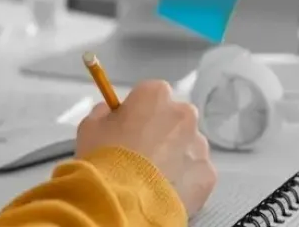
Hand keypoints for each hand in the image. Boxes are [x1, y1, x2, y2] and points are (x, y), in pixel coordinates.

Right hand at [75, 81, 216, 215]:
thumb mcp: (90, 127)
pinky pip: (196, 173)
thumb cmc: (104, 158)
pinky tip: (165, 191)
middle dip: (162, 133)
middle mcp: (184, 113)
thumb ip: (104, 113)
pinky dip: (185, 181)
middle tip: (142, 155)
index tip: (129, 129)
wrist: (124, 202)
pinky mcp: (208, 173)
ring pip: (188, 146)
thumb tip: (110, 112)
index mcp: (156, 95)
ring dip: (175, 156)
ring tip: (153, 178)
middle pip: (174, 118)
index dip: (139, 112)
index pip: (151, 95)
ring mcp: (199, 144)